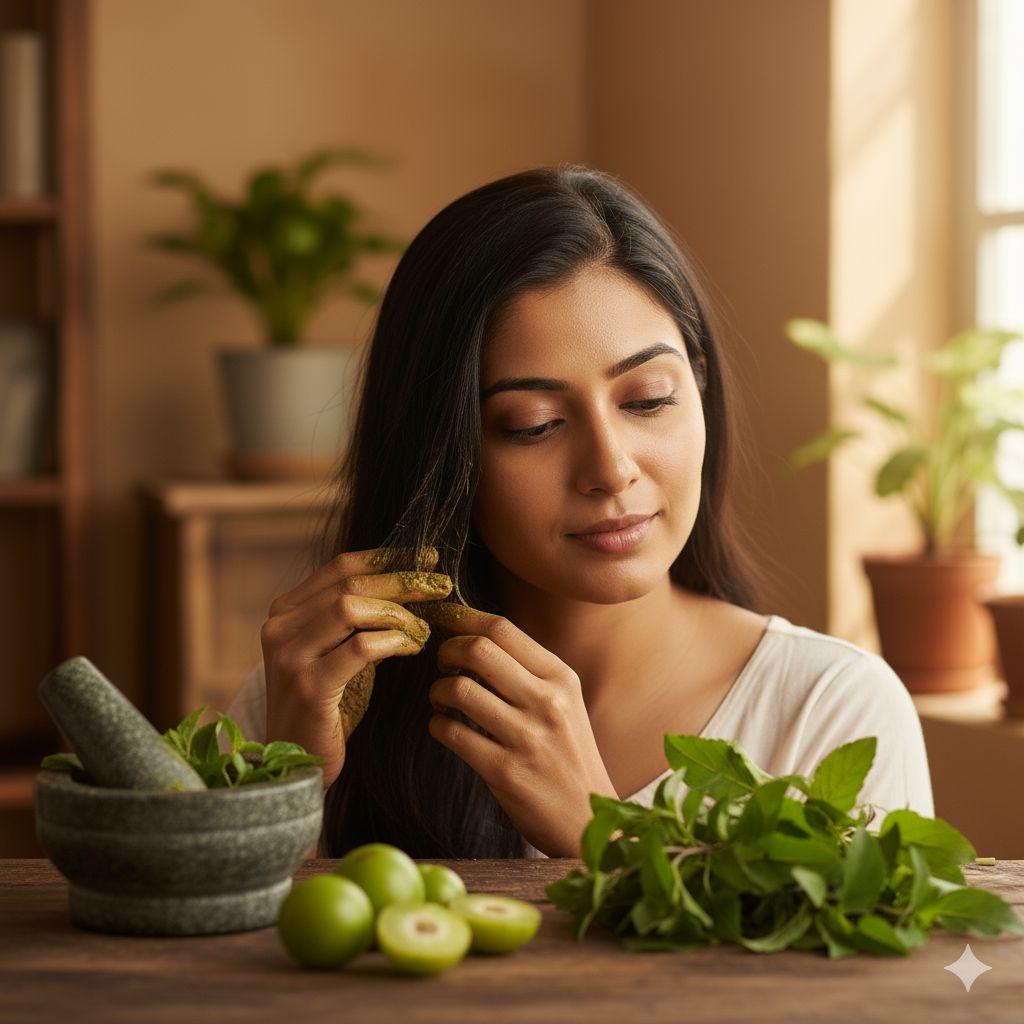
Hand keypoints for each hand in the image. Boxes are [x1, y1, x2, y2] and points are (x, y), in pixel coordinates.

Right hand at [260, 545, 451, 790]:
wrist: (295, 765)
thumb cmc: (327, 705)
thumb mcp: (337, 651)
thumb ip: (356, 617)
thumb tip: (409, 579)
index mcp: (285, 612)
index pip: (340, 567)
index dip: (387, 558)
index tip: (427, 557)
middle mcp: (280, 628)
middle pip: (349, 585)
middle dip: (402, 581)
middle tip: (442, 586)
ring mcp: (290, 657)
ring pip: (351, 608)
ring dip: (399, 614)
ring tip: (424, 629)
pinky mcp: (309, 687)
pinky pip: (360, 648)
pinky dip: (394, 641)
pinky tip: (413, 647)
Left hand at [418, 603, 616, 856]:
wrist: (588, 820)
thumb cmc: (569, 756)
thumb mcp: (565, 703)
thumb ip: (529, 672)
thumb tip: (474, 637)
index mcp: (561, 678)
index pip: (503, 629)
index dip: (463, 619)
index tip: (445, 622)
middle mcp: (547, 702)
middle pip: (478, 650)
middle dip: (447, 651)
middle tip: (443, 664)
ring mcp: (527, 737)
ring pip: (459, 689)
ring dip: (438, 691)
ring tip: (441, 700)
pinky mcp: (505, 771)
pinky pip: (451, 733)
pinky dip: (437, 725)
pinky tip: (444, 728)